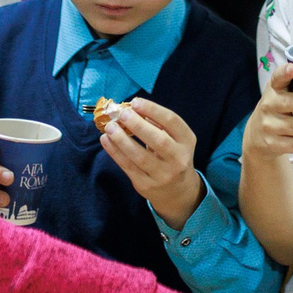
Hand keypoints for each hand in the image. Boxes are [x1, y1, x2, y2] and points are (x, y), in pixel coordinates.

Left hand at [101, 98, 203, 227]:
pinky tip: (106, 140)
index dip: (153, 110)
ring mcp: (162, 174)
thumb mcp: (175, 139)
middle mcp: (178, 159)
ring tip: (110, 127)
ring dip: (122, 140)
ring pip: (140, 157)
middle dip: (138, 125)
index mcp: (186, 141)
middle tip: (122, 114)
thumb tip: (132, 109)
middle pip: (158, 140)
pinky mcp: (146, 185)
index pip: (172, 122)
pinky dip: (115, 153)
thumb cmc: (172, 155)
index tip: (135, 102)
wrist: (177, 190)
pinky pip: (128, 167)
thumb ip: (158, 124)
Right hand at [244, 62, 292, 162]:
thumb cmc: (276, 107)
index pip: (277, 78)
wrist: (255, 136)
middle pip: (288, 104)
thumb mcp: (280, 92)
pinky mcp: (273, 144)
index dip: (283, 73)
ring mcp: (269, 126)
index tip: (292, 69)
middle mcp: (269, 106)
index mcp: (273, 89)